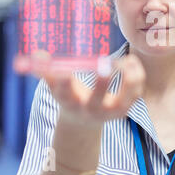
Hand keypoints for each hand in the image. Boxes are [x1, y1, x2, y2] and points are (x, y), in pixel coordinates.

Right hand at [31, 51, 145, 127]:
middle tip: (104, 65)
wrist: (85, 120)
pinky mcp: (125, 108)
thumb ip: (47, 71)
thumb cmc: (70, 96)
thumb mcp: (56, 87)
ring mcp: (110, 111)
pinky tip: (132, 62)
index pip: (65, 94)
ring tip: (126, 60)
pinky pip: (136, 92)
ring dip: (128, 78)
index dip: (63, 82)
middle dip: (101, 85)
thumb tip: (37, 54)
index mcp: (71, 103)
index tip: (65, 69)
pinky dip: (137, 76)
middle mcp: (91, 110)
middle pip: (96, 101)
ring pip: (124, 98)